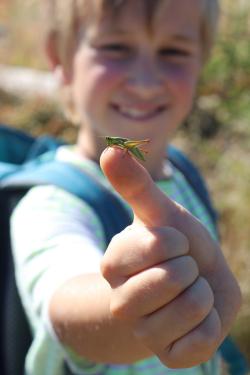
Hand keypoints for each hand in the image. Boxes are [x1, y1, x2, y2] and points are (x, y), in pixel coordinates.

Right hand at [100, 147, 240, 367]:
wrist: (190, 285)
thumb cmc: (172, 246)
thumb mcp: (158, 213)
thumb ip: (134, 184)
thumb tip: (109, 149)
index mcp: (113, 264)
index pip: (160, 244)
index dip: (177, 240)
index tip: (171, 245)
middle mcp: (121, 303)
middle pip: (174, 278)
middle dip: (190, 267)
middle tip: (180, 271)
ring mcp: (144, 334)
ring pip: (191, 308)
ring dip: (201, 294)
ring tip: (187, 292)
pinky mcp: (170, 357)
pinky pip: (204, 340)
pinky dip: (211, 324)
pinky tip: (194, 318)